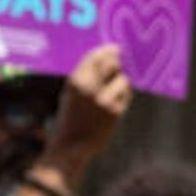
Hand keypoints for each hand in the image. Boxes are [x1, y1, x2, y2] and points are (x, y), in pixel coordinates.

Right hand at [49, 45, 134, 171]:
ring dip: (121, 82)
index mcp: (76, 81)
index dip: (108, 50)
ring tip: (113, 91)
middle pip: (113, 63)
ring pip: (123, 79)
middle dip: (117, 63)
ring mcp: (104, 100)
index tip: (116, 49)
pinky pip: (126, 95)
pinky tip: (115, 102)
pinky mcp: (115, 112)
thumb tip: (109, 56)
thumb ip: (86, 75)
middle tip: (118, 65)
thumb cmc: (70, 116)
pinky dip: (123, 95)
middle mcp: (90, 88)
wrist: (70, 146)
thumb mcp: (70, 92)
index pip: (96, 56)